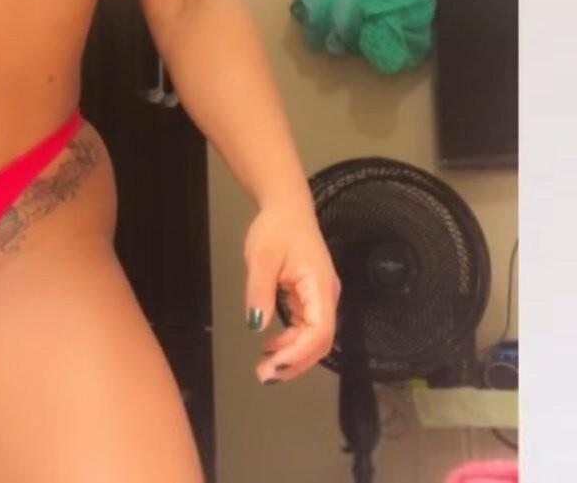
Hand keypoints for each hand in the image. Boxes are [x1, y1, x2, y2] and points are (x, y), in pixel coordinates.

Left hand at [242, 198, 340, 384]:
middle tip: (264, 375)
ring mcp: (319, 298)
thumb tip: (256, 325)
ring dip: (291, 355)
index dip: (298, 354)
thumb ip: (259, 291)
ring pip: (313, 338)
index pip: (319, 331)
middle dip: (294, 362)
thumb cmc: (276, 228)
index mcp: (319, 286)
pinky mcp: (310, 297)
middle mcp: (326, 296)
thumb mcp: (261, 257)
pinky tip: (271, 346)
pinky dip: (290, 341)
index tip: (273, 366)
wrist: (286, 208)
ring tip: (265, 366)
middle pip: (320, 341)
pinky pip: (305, 327)